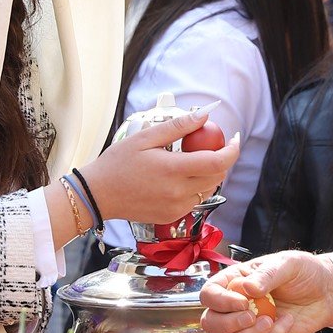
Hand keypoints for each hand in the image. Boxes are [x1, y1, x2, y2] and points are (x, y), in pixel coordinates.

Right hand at [80, 105, 241, 226]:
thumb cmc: (118, 163)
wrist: (98, 195)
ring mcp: (177, 207)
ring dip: (209, 174)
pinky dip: (195, 188)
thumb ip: (178, 127)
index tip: (234, 138)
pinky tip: (179, 178)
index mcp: (173, 170)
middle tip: (211, 146)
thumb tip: (205, 115)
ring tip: (192, 160)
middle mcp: (179, 192)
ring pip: (208, 190)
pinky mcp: (172, 216)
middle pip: (218, 176)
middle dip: (221, 160)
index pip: (218, 162)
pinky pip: (195, 200)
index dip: (232, 150)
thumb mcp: (145, 137)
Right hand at [199, 252, 332, 332]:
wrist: (328, 291)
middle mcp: (237, 305)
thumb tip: (247, 288)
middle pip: (211, 323)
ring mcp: (249, 326)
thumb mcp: (286, 264)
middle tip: (252, 315)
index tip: (243, 301)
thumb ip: (266, 274)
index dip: (220, 301)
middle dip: (228, 323)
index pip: (208, 294)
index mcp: (235, 282)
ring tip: (270, 320)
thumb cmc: (303, 272)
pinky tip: (286, 321)